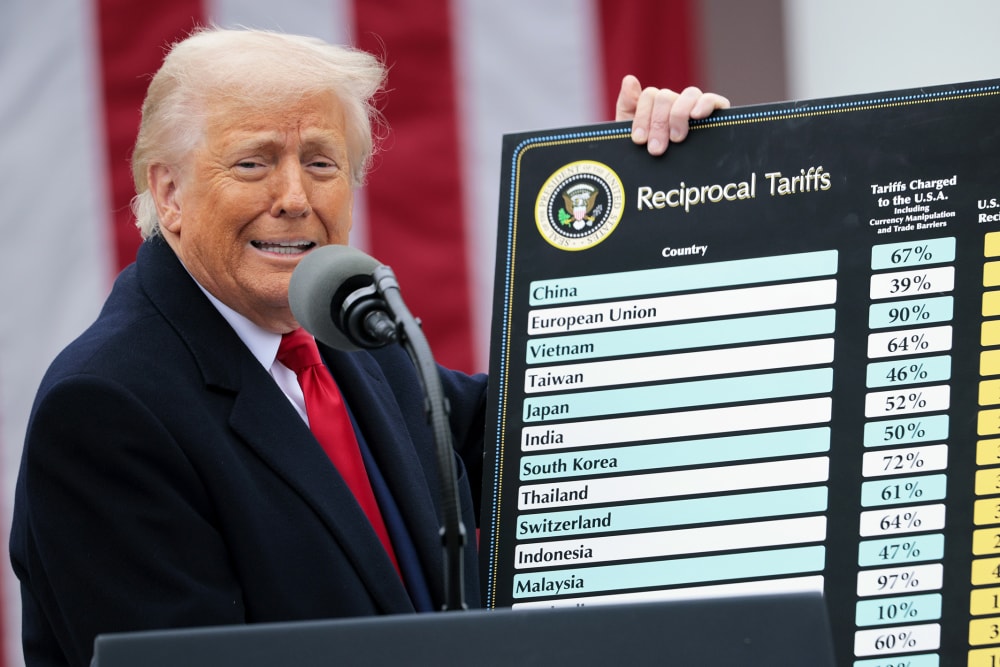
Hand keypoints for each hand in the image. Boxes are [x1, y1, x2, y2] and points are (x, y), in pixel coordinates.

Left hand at [615, 74, 729, 155]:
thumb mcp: (631, 135)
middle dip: (658, 124)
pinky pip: (713, 100)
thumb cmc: (649, 158)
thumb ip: (627, 106)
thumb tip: (629, 79)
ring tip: (676, 138)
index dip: (642, 117)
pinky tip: (696, 116)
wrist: (669, 185)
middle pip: (666, 97)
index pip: (650, 96)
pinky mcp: (717, 116)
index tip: (639, 140)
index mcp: (656, 107)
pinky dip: (705, 104)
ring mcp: (696, 108)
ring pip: (689, 94)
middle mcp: (677, 104)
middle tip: (656, 149)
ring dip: (679, 115)